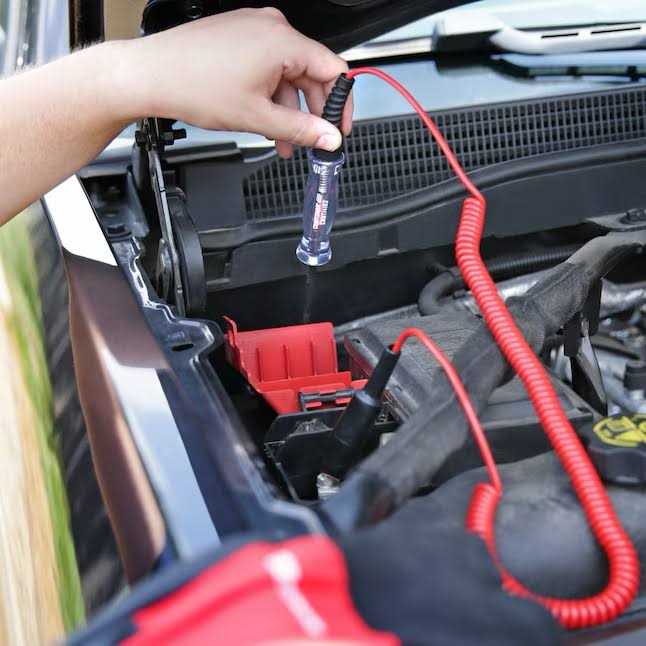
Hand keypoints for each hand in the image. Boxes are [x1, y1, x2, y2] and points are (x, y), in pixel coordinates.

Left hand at [121, 8, 353, 157]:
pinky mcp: (239, 39)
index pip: (333, 69)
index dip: (340, 104)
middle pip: (310, 73)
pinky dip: (271, 96)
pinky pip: (268, 69)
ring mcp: (253, 31)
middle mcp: (271, 28)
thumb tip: (328, 137)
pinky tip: (265, 121)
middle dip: (310, 112)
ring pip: (287, 75)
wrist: (151, 76)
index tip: (338, 127)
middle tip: (310, 141)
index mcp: (282, 40)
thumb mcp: (258, 117)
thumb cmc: (193, 85)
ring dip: (288, 110)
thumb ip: (301, 129)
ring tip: (281, 140)